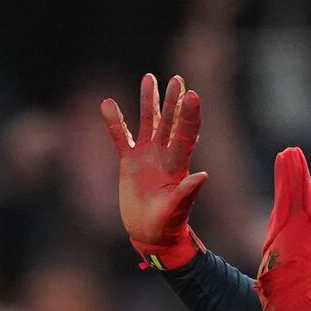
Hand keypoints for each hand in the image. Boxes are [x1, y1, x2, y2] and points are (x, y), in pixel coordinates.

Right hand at [100, 72, 208, 265]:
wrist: (150, 233)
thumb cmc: (168, 223)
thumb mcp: (178, 208)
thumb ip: (187, 191)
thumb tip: (203, 175)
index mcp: (179, 163)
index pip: (186, 133)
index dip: (189, 114)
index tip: (192, 94)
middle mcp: (164, 154)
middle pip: (169, 121)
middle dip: (172, 101)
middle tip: (177, 79)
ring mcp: (146, 155)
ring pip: (147, 122)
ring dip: (148, 101)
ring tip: (148, 78)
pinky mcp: (129, 162)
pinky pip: (121, 137)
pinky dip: (114, 122)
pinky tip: (107, 103)